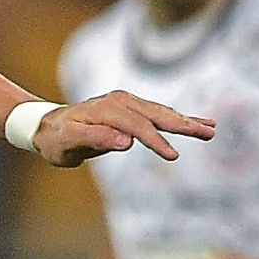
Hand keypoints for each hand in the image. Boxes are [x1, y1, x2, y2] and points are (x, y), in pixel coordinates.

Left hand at [33, 91, 214, 166]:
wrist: (47, 127)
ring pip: (161, 113)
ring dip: (187, 121)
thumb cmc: (56, 140)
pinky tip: (195, 122)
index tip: (173, 156)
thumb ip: (95, 139)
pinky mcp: (130, 108)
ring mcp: (126, 103)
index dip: (156, 141)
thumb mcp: (69, 144)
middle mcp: (120, 101)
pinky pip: (157, 114)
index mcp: (107, 110)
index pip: (138, 127)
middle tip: (209, 133)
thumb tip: (126, 142)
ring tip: (211, 129)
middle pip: (157, 114)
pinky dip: (177, 118)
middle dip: (184, 125)